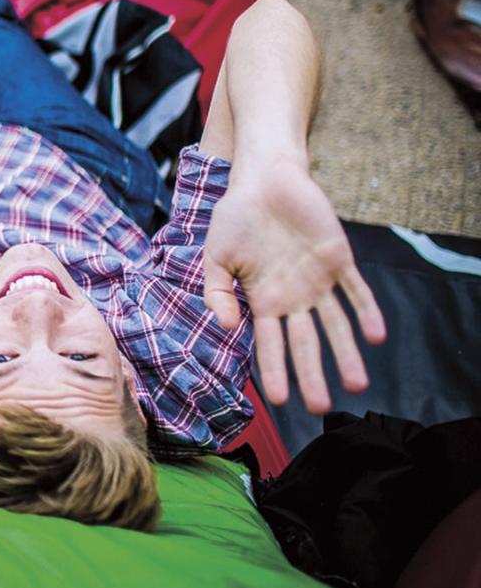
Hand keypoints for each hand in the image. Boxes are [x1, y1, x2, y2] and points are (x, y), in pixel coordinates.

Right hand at [202, 160, 385, 413]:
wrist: (264, 178)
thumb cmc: (235, 216)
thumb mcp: (214, 256)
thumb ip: (215, 292)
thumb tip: (227, 327)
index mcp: (262, 300)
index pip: (270, 344)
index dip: (275, 371)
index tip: (277, 401)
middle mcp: (293, 297)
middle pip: (306, 344)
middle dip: (313, 376)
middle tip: (321, 408)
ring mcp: (318, 280)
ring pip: (336, 325)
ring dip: (346, 355)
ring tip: (357, 385)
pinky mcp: (339, 259)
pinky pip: (356, 291)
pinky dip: (366, 312)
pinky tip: (374, 336)